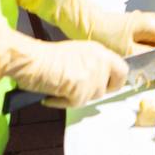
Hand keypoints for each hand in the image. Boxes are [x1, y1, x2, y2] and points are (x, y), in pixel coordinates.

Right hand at [0, 15, 130, 106]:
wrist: (31, 59)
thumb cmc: (46, 56)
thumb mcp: (76, 54)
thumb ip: (91, 65)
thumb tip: (97, 81)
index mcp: (99, 50)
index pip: (123, 69)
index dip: (115, 81)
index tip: (107, 86)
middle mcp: (100, 61)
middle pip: (112, 86)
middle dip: (98, 92)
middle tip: (81, 92)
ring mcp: (92, 76)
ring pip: (93, 97)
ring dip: (78, 97)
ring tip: (60, 88)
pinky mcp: (81, 90)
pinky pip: (75, 104)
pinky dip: (62, 103)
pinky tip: (52, 95)